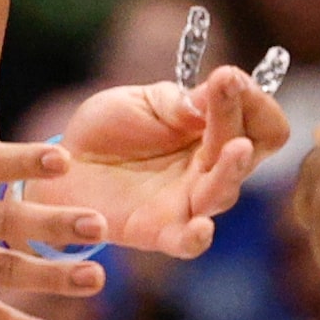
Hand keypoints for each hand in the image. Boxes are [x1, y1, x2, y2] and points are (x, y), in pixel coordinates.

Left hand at [38, 66, 290, 257]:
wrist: (60, 166)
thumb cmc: (108, 130)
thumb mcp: (140, 102)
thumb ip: (175, 102)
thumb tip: (210, 96)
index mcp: (213, 134)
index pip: (259, 121)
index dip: (254, 98)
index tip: (229, 77)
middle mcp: (210, 170)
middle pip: (249, 150)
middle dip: (240, 115)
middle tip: (228, 87)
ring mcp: (188, 202)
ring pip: (224, 192)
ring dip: (231, 169)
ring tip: (234, 147)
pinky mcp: (159, 231)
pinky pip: (187, 242)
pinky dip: (196, 238)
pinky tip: (201, 226)